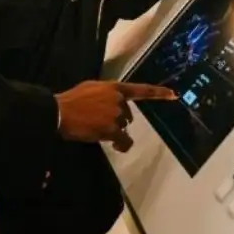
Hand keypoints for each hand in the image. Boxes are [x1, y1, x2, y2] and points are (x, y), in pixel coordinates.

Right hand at [55, 81, 175, 149]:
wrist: (60, 112)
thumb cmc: (72, 100)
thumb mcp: (91, 88)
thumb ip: (106, 93)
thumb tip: (112, 103)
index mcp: (114, 87)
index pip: (141, 90)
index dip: (158, 93)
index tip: (174, 95)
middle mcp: (119, 100)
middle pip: (127, 115)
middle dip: (118, 120)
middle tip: (100, 122)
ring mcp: (116, 115)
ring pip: (123, 128)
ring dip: (114, 131)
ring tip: (97, 129)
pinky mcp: (112, 129)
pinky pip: (124, 140)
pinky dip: (122, 145)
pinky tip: (116, 146)